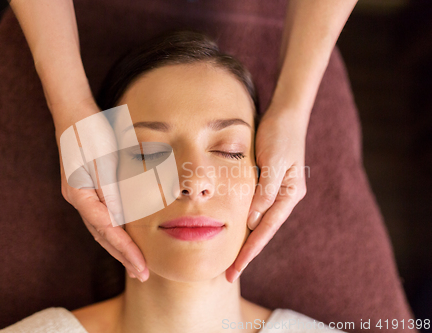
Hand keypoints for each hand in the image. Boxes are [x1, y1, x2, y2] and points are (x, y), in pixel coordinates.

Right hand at [55, 100, 148, 282]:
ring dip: (118, 247)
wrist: (73, 113)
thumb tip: (120, 219)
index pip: (107, 230)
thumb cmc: (89, 131)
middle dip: (123, 255)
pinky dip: (114, 231)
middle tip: (142, 273)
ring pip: (101, 229)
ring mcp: (80, 195)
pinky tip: (124, 237)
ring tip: (135, 264)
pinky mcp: (86, 189)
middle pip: (102, 235)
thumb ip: (111, 190)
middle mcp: (78, 198)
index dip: (125, 250)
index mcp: (80, 194)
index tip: (142, 266)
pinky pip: (101, 217)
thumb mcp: (103, 158)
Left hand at [226, 106, 307, 282]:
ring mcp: (278, 191)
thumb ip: (264, 192)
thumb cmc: (279, 135)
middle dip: (246, 253)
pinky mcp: (269, 184)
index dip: (250, 251)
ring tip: (230, 260)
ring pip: (260, 223)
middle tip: (228, 274)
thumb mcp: (273, 162)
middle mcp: (285, 197)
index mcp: (289, 194)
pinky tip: (236, 231)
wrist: (285, 114)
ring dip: (246, 241)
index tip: (235, 269)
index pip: (266, 229)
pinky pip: (257, 209)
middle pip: (263, 231)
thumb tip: (252, 222)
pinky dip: (246, 223)